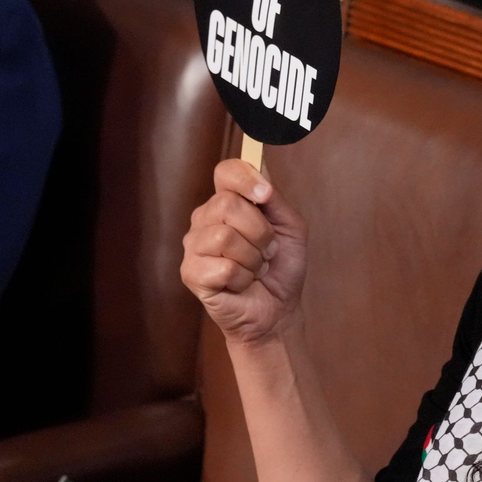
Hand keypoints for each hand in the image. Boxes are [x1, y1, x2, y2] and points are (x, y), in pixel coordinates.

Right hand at [182, 159, 308, 345]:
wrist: (277, 309)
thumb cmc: (281, 267)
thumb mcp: (290, 228)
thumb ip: (275, 200)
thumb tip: (260, 174)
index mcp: (228, 202)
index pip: (226, 172)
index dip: (246, 178)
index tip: (266, 195)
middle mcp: (205, 219)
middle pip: (227, 204)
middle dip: (260, 232)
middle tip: (268, 250)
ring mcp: (194, 246)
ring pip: (225, 236)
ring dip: (254, 258)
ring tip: (255, 268)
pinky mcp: (190, 273)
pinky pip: (222, 267)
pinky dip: (243, 278)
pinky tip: (241, 283)